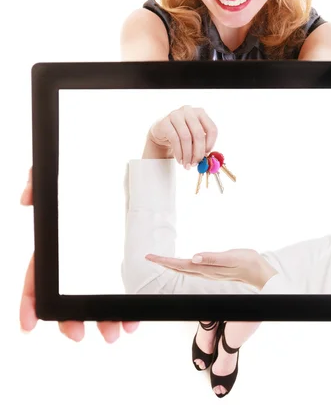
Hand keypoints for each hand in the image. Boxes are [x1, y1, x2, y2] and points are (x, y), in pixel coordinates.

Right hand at [19, 167, 139, 341]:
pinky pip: (122, 286)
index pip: (36, 276)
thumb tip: (27, 199)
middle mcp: (76, 257)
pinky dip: (127, 305)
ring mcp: (100, 259)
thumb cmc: (84, 172)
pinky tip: (136, 316)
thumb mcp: (58, 174)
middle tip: (81, 335)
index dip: (30, 301)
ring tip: (119, 331)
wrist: (118, 162)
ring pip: (97, 297)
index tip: (30, 324)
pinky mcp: (123, 257)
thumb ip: (36, 181)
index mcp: (57, 245)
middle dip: (72, 320)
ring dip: (104, 319)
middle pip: (67, 296)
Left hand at [145, 248, 277, 289]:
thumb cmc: (247, 262)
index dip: (164, 261)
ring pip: (185, 269)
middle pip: (179, 268)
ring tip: (161, 260)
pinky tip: (183, 264)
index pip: (180, 264)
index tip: (150, 257)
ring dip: (171, 265)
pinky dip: (182, 265)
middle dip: (163, 263)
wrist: (260, 271)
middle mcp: (205, 272)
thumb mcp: (230, 257)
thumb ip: (212, 258)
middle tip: (149, 257)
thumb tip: (192, 257)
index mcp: (206, 268)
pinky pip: (192, 269)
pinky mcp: (213, 270)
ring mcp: (209, 272)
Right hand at [149, 105, 217, 169]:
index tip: (206, 155)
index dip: (210, 144)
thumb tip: (206, 159)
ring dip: (187, 154)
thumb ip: (201, 144)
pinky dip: (178, 152)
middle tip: (195, 163)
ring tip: (187, 164)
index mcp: (200, 112)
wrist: (162, 132)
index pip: (211, 129)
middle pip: (198, 134)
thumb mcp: (194, 137)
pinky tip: (179, 160)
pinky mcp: (165, 122)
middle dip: (198, 152)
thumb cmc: (182, 135)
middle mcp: (189, 111)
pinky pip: (174, 139)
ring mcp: (175, 115)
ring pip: (186, 137)